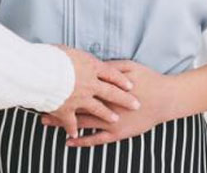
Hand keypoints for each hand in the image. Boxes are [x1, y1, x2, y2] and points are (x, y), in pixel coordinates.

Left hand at [42, 60, 180, 147]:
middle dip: (58, 105)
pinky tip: (69, 142)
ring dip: (64, 122)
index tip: (47, 86)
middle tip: (39, 105)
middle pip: (77, 104)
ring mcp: (112, 121)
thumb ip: (110, 67)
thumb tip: (93, 64)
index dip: (63, 87)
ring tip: (46, 122)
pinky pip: (96, 139)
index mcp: (108, 88)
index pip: (81, 87)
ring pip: (83, 122)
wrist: (167, 99)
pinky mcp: (118, 134)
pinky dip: (82, 141)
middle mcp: (107, 105)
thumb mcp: (130, 66)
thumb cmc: (149, 80)